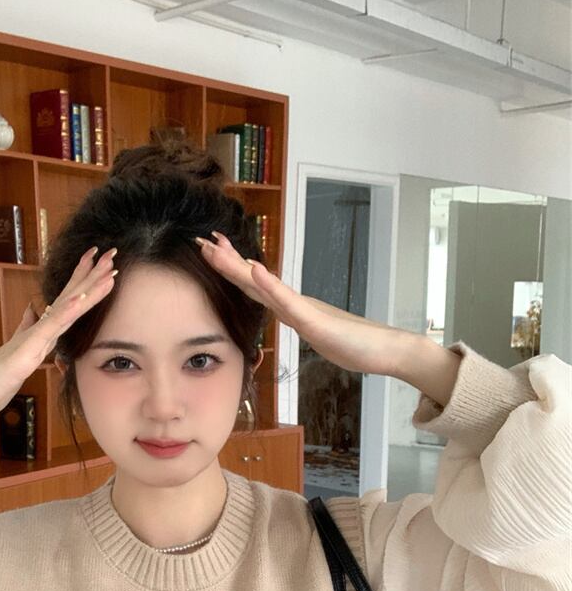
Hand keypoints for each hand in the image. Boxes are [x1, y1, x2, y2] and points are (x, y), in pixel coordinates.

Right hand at [0, 246, 118, 428]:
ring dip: (86, 289)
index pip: (65, 305)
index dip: (83, 285)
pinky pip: (47, 332)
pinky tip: (79, 300)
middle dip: (90, 276)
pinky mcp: (23, 355)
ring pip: (63, 311)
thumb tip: (33, 310)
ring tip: (105, 268)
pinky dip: (64, 314)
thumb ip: (24, 331)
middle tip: (110, 253)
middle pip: (68, 300)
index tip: (99, 265)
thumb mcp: (15, 356)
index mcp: (36, 336)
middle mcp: (34, 333)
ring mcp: (29, 342)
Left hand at [194, 231, 411, 376]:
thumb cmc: (356, 344)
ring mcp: (304, 309)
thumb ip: (300, 319)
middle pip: (253, 279)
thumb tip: (283, 311)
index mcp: (292, 307)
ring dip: (238, 267)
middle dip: (225, 260)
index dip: (232, 268)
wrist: (388, 350)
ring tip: (216, 248)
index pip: (255, 286)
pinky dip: (270, 285)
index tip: (211, 250)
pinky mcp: (315, 320)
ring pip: (264, 285)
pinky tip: (255, 270)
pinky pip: (288, 302)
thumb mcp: (316, 333)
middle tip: (201, 240)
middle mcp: (295, 303)